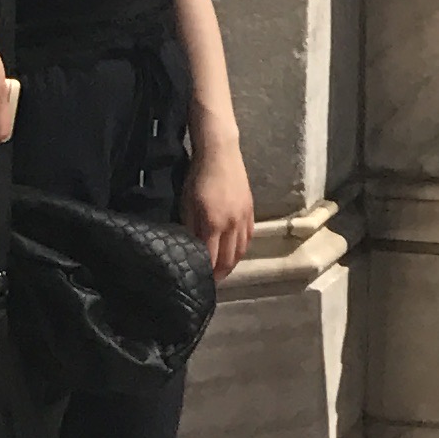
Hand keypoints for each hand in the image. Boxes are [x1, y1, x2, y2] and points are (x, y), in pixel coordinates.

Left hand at [185, 137, 257, 281]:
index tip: (199, 283)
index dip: (206, 274)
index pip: (211, 259)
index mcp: (213, 224)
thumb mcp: (187, 205)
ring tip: (222, 270)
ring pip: (241, 250)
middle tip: (211, 282)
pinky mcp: (251, 210)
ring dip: (232, 263)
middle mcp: (232, 224)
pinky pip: (249, 236)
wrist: (220, 154)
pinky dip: (242, 248)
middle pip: (229, 259)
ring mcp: (244, 217)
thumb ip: (190, 229)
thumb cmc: (197, 179)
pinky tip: (234, 251)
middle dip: (220, 274)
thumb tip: (189, 250)